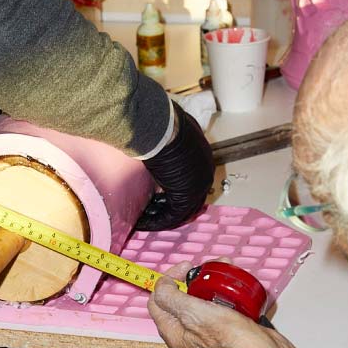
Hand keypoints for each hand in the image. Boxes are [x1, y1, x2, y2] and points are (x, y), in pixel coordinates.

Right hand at [136, 102, 214, 230]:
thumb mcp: (165, 133)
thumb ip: (164, 142)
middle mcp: (205, 170)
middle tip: (153, 212)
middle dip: (171, 206)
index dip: (175, 189)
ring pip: (182, 210)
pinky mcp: (186, 197)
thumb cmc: (159, 124)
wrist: (160, 128)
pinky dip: (157, 222)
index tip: (159, 196)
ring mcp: (198, 185)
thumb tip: (151, 141)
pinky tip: (143, 223)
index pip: (192, 179)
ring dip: (163, 217)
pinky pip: (172, 216)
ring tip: (146, 220)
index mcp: (201, 152)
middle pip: (191, 197)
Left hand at [148, 262, 315, 347]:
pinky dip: (227, 292)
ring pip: (203, 299)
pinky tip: (236, 288)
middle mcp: (188, 332)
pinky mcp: (228, 328)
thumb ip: (171, 298)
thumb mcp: (193, 313)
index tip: (185, 270)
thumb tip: (161, 286)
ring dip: (212, 282)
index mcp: (174, 331)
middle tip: (207, 271)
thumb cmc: (232, 342)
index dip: (167, 280)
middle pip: (180, 298)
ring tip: (225, 274)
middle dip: (193, 278)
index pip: (157, 301)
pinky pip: (222, 304)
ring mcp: (208, 330)